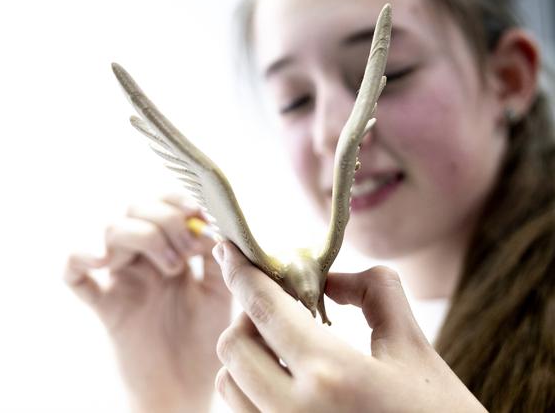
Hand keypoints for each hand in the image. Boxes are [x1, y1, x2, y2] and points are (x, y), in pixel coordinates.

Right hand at [65, 194, 231, 412]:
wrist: (185, 389)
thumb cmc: (204, 340)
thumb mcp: (220, 293)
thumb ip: (217, 258)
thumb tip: (214, 225)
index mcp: (172, 248)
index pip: (164, 204)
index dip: (177, 200)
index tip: (199, 213)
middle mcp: (143, 258)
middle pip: (135, 209)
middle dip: (166, 220)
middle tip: (190, 249)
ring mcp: (121, 279)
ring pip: (110, 231)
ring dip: (142, 236)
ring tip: (174, 267)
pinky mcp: (104, 305)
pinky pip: (72, 274)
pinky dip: (78, 258)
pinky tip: (101, 261)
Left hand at [212, 241, 486, 412]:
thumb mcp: (416, 349)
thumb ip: (375, 293)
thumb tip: (330, 277)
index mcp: (331, 373)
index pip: (263, 307)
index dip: (240, 271)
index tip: (229, 249)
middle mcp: (294, 410)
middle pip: (233, 345)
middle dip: (247, 316)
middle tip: (278, 307)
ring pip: (229, 383)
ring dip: (246, 355)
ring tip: (283, 347)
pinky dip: (253, 389)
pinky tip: (288, 381)